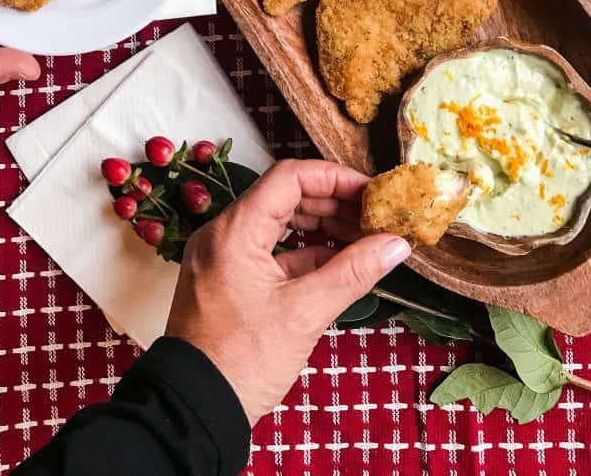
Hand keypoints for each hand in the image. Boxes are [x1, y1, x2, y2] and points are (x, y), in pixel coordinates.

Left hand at [165, 158, 409, 424]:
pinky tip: (338, 263)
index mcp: (234, 230)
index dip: (335, 178)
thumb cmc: (243, 362)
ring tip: (363, 238)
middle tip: (375, 216)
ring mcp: (222, 258)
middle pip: (284, 197)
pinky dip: (302, 253)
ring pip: (277, 224)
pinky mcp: (226, 281)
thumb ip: (353, 272)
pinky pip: (268, 252)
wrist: (195, 411)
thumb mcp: (305, 313)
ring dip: (320, 227)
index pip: (289, 178)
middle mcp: (222, 234)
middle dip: (332, 203)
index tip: (372, 192)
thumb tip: (396, 245)